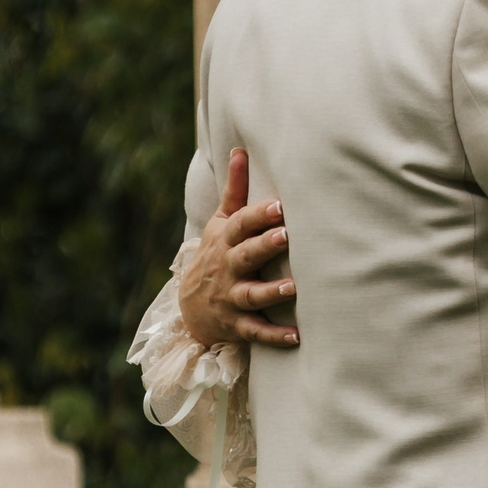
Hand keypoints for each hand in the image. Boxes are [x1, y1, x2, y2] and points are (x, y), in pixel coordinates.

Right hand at [179, 150, 296, 349]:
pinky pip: (255, 332)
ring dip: (271, 292)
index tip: (281, 205)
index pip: (241, 225)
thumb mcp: (221, 224)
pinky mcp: (236, 324)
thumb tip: (240, 151)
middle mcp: (227, 268)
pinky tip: (297, 336)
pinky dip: (274, 336)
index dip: (259, 215)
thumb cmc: (216, 255)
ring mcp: (230, 297)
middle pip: (246, 255)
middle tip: (288, 236)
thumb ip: (235, 192)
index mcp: (225, 241)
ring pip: (251, 294)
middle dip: (265, 246)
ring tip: (294, 287)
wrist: (191, 306)